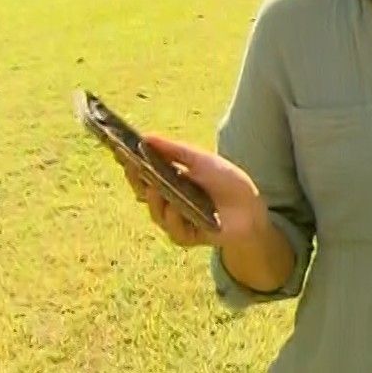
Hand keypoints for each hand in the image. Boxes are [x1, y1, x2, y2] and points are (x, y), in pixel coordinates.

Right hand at [113, 134, 266, 249]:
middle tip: (132, 167)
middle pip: (143, 192)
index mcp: (168, 181)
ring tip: (155, 187)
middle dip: (136, 180)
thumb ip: (175, 150)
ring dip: (155, 200)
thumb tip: (146, 136)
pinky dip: (175, 218)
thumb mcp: (201, 160)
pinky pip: (174, 229)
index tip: (120, 150)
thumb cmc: (227, 181)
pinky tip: (177, 208)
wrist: (251, 208)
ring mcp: (175, 220)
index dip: (130, 163)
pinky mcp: (186, 236)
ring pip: (156, 212)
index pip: (142, 173)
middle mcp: (166, 201)